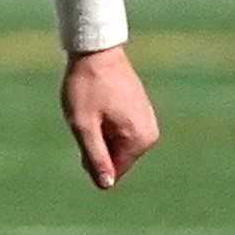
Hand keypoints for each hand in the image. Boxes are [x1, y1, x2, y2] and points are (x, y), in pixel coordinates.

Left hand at [60, 45, 158, 189]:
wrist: (96, 49)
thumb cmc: (87, 86)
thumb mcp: (84, 125)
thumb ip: (95, 157)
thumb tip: (106, 185)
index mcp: (139, 140)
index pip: (112, 171)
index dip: (90, 158)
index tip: (86, 130)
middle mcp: (150, 134)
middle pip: (115, 159)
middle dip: (96, 144)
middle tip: (90, 116)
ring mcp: (148, 122)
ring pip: (115, 144)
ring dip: (99, 132)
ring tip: (96, 107)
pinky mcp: (141, 112)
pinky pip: (119, 131)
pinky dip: (105, 123)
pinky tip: (101, 102)